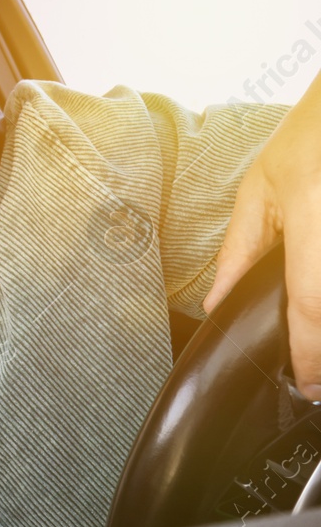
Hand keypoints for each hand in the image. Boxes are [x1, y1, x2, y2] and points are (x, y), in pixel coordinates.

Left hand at [205, 87, 320, 399]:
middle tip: (315, 379)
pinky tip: (318, 315)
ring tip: (315, 351)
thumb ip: (240, 251)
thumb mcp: (260, 191)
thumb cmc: (308, 140)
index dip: (309, 354)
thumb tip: (216, 303)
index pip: (310, 305)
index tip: (307, 386)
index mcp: (311, 221)